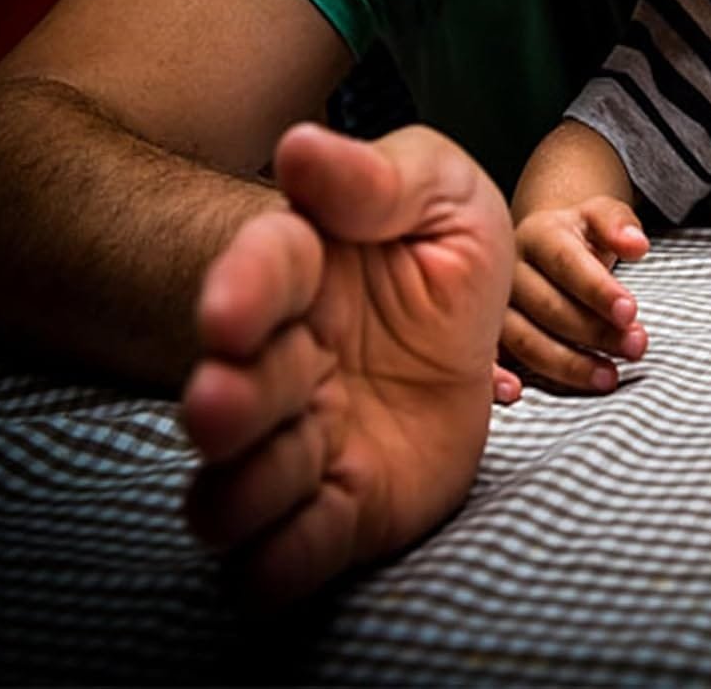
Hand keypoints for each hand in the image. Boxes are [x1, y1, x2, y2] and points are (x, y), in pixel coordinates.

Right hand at [180, 122, 512, 604]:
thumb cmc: (440, 249)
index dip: (239, 292)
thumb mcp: (441, 190)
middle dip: (229, 402)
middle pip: (234, 393)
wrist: (484, 331)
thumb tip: (302, 148)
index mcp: (306, 274)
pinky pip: (285, 556)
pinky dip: (278, 562)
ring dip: (248, 484)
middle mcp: (286, 362)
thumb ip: (379, 177)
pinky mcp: (343, 506)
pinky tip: (300, 537)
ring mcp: (306, 438)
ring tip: (300, 455)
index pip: (259, 272)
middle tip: (226, 401)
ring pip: (236, 487)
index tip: (229, 314)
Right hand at [503, 196, 649, 392]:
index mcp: (539, 234)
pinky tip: (518, 393)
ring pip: (524, 338)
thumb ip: (619, 225)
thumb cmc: (576, 236)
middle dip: (596, 331)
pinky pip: (487, 358)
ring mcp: (489, 303)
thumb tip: (637, 245)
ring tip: (609, 377)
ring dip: (567, 363)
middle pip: (549, 306)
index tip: (630, 312)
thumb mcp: (600, 216)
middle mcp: (509, 268)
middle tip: (635, 347)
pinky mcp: (482, 333)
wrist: (540, 245)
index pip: (567, 262)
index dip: (598, 289)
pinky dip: (496, 379)